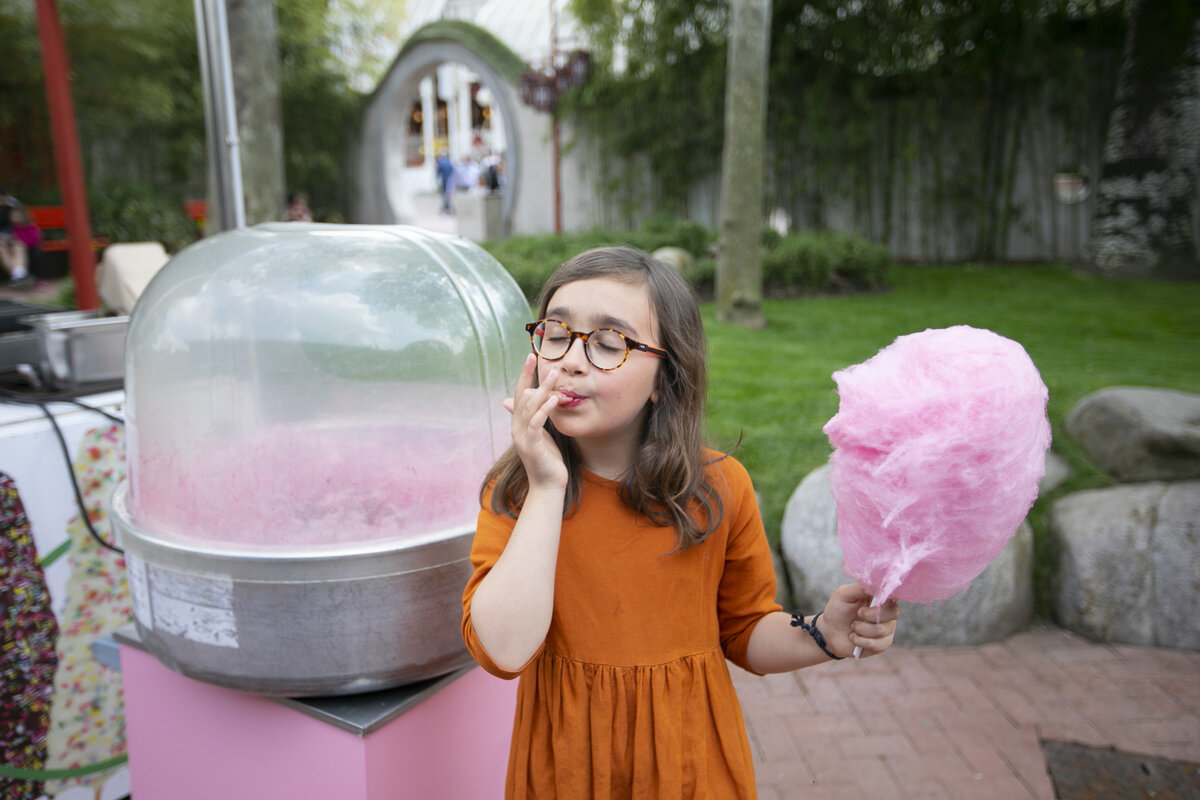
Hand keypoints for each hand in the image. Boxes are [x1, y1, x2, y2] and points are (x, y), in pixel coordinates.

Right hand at [504, 354, 566, 489]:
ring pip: (530, 407)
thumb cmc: (547, 459)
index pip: (520, 394)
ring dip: (542, 389)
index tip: (531, 357)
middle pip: (522, 396)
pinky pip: (536, 423)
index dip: (524, 375)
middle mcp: (517, 428)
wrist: (547, 485)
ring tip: (554, 375)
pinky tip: (555, 399)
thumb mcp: (542, 435)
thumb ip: (539, 418)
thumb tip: (542, 404)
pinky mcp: (531, 446)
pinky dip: (545, 410)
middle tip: (539, 358)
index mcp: (519, 424)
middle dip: (530, 376)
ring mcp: (522, 437)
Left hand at [819, 583, 899, 658]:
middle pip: (893, 612)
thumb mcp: (844, 594)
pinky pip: (877, 644)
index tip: (871, 601)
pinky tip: (853, 637)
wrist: (829, 632)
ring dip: (861, 629)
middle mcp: (887, 613)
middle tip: (858, 613)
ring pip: (881, 630)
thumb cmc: (838, 610)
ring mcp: (887, 629)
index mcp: (880, 598)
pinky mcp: (882, 645)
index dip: (884, 599)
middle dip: (870, 615)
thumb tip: (876, 583)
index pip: (893, 595)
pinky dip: (860, 641)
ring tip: (852, 626)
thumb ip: (860, 588)